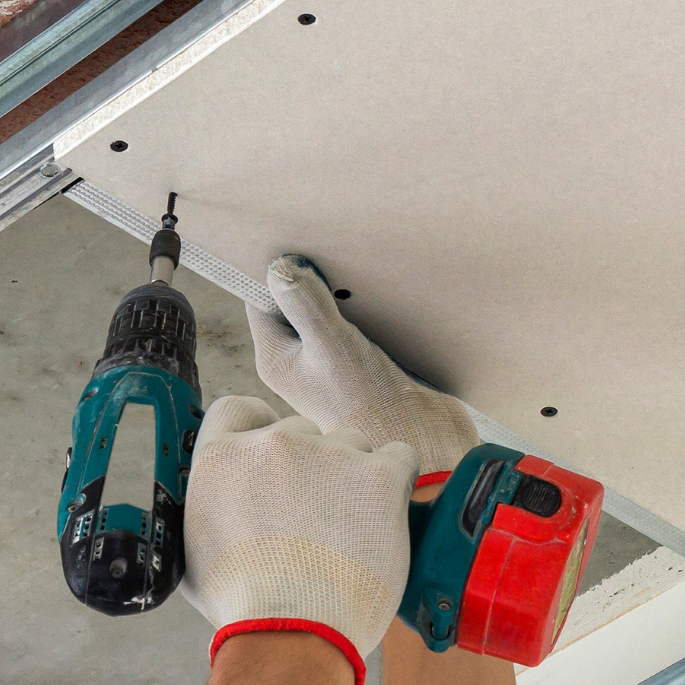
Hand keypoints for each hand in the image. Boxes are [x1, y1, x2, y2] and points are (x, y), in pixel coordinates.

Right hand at [180, 396, 418, 684]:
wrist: (291, 635)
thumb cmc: (243, 607)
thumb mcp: (193, 551)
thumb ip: (207, 506)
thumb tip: (216, 498)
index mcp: (223, 457)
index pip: (242, 410)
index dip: (261, 432)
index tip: (275, 461)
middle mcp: (273, 443)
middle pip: (302, 432)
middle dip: (311, 467)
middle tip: (317, 518)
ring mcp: (330, 455)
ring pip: (352, 445)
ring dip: (353, 477)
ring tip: (350, 531)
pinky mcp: (379, 475)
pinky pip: (399, 458)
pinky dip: (396, 484)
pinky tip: (382, 519)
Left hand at [249, 256, 479, 479]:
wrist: (422, 441)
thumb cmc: (369, 403)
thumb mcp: (333, 345)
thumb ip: (305, 305)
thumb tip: (279, 267)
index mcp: (277, 358)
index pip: (261, 299)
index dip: (276, 271)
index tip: (296, 243)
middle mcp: (298, 361)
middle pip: (293, 302)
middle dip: (312, 277)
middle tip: (331, 250)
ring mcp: (330, 363)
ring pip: (327, 311)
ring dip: (342, 293)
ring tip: (358, 272)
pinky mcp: (362, 364)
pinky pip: (355, 324)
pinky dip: (366, 309)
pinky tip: (382, 299)